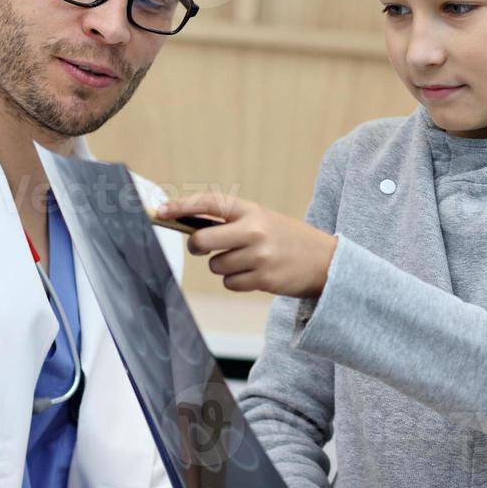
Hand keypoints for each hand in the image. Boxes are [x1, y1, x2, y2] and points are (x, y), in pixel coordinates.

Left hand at [156, 193, 337, 297]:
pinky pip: (230, 283)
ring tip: (248, 262)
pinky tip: (256, 275)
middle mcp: (254, 231)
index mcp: (252, 211)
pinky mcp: (264, 279)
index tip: (160, 211)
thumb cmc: (287, 239)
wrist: (326, 261)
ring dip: (224, 267)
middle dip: (197, 247)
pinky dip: (237, 282)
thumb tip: (189, 228)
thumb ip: (231, 222)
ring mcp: (259, 256)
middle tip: (204, 248)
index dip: (181, 206)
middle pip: (202, 240)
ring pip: (216, 266)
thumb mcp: (263, 220)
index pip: (209, 203)